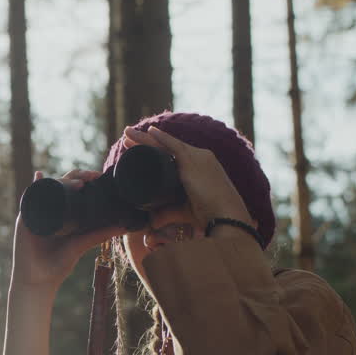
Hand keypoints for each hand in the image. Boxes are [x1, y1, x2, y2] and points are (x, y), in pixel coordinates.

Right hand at [11, 169, 126, 291]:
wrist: (37, 280)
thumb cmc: (57, 265)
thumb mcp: (81, 245)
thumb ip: (99, 235)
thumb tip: (125, 226)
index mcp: (64, 213)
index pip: (74, 189)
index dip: (86, 179)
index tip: (99, 177)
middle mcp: (51, 209)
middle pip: (62, 184)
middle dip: (77, 177)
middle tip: (92, 178)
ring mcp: (37, 212)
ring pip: (48, 188)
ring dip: (61, 180)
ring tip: (77, 184)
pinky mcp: (25, 218)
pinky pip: (29, 198)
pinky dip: (34, 186)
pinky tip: (41, 176)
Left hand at [123, 126, 253, 231]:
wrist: (228, 215)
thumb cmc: (210, 215)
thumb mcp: (185, 210)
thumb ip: (167, 213)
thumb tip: (151, 222)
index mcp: (201, 167)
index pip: (173, 154)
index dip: (155, 149)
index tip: (139, 147)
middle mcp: (200, 158)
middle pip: (167, 146)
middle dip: (146, 141)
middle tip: (128, 136)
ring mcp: (198, 158)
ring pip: (166, 144)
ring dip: (146, 138)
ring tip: (127, 133)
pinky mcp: (193, 162)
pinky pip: (173, 146)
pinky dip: (160, 139)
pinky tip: (149, 132)